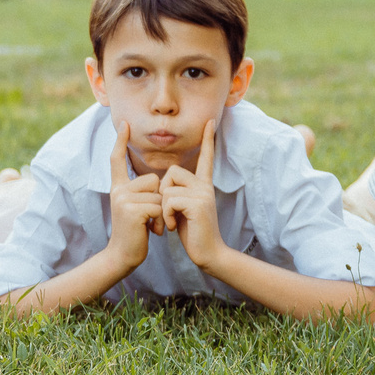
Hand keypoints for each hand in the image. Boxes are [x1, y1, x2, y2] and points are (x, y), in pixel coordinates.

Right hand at [105, 117, 163, 266]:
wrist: (123, 255)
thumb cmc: (135, 232)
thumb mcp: (136, 208)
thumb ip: (141, 193)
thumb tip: (157, 181)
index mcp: (118, 188)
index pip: (117, 159)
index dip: (121, 141)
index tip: (125, 123)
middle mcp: (118, 190)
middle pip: (153, 179)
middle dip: (159, 199)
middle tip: (150, 218)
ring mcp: (123, 200)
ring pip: (158, 194)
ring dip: (161, 212)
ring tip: (150, 225)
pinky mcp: (131, 210)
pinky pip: (158, 206)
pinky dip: (160, 220)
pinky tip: (150, 231)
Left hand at [158, 109, 224, 268]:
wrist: (208, 253)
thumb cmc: (193, 232)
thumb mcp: (183, 208)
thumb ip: (178, 192)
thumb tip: (164, 183)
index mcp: (203, 185)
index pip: (206, 157)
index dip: (208, 139)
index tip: (210, 121)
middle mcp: (205, 185)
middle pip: (172, 172)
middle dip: (163, 192)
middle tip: (170, 212)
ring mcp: (203, 194)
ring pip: (168, 187)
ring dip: (164, 208)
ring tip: (173, 221)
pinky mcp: (198, 204)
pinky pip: (169, 200)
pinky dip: (166, 215)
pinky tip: (173, 226)